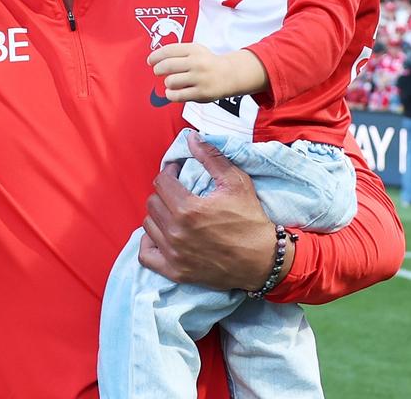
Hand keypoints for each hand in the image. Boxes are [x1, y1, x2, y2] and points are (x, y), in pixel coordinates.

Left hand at [138, 133, 289, 290]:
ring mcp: (174, 253)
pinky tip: (160, 236)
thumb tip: (191, 138)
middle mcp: (176, 232)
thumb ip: (211, 158)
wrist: (265, 260)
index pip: (161, 182)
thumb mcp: (237, 183)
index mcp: (188, 208)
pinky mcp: (175, 271)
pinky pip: (145, 254)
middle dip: (164, 194)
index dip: (169, 173)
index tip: (178, 174)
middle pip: (152, 203)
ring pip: (148, 225)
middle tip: (178, 194)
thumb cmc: (251, 220)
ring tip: (173, 214)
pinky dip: (149, 244)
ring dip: (158, 216)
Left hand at [148, 44, 266, 102]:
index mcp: (194, 50)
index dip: (155, 56)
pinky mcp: (201, 93)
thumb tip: (153, 60)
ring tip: (172, 82)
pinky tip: (172, 92)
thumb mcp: (195, 50)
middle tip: (158, 71)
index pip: (168, 50)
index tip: (150, 61)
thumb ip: (176, 52)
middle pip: (166, 66)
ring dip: (167, 83)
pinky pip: (176, 96)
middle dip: (158, 69)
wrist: (230, 74)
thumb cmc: (206, 62)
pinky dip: (170, 94)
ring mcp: (200, 78)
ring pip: (170, 82)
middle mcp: (197, 63)